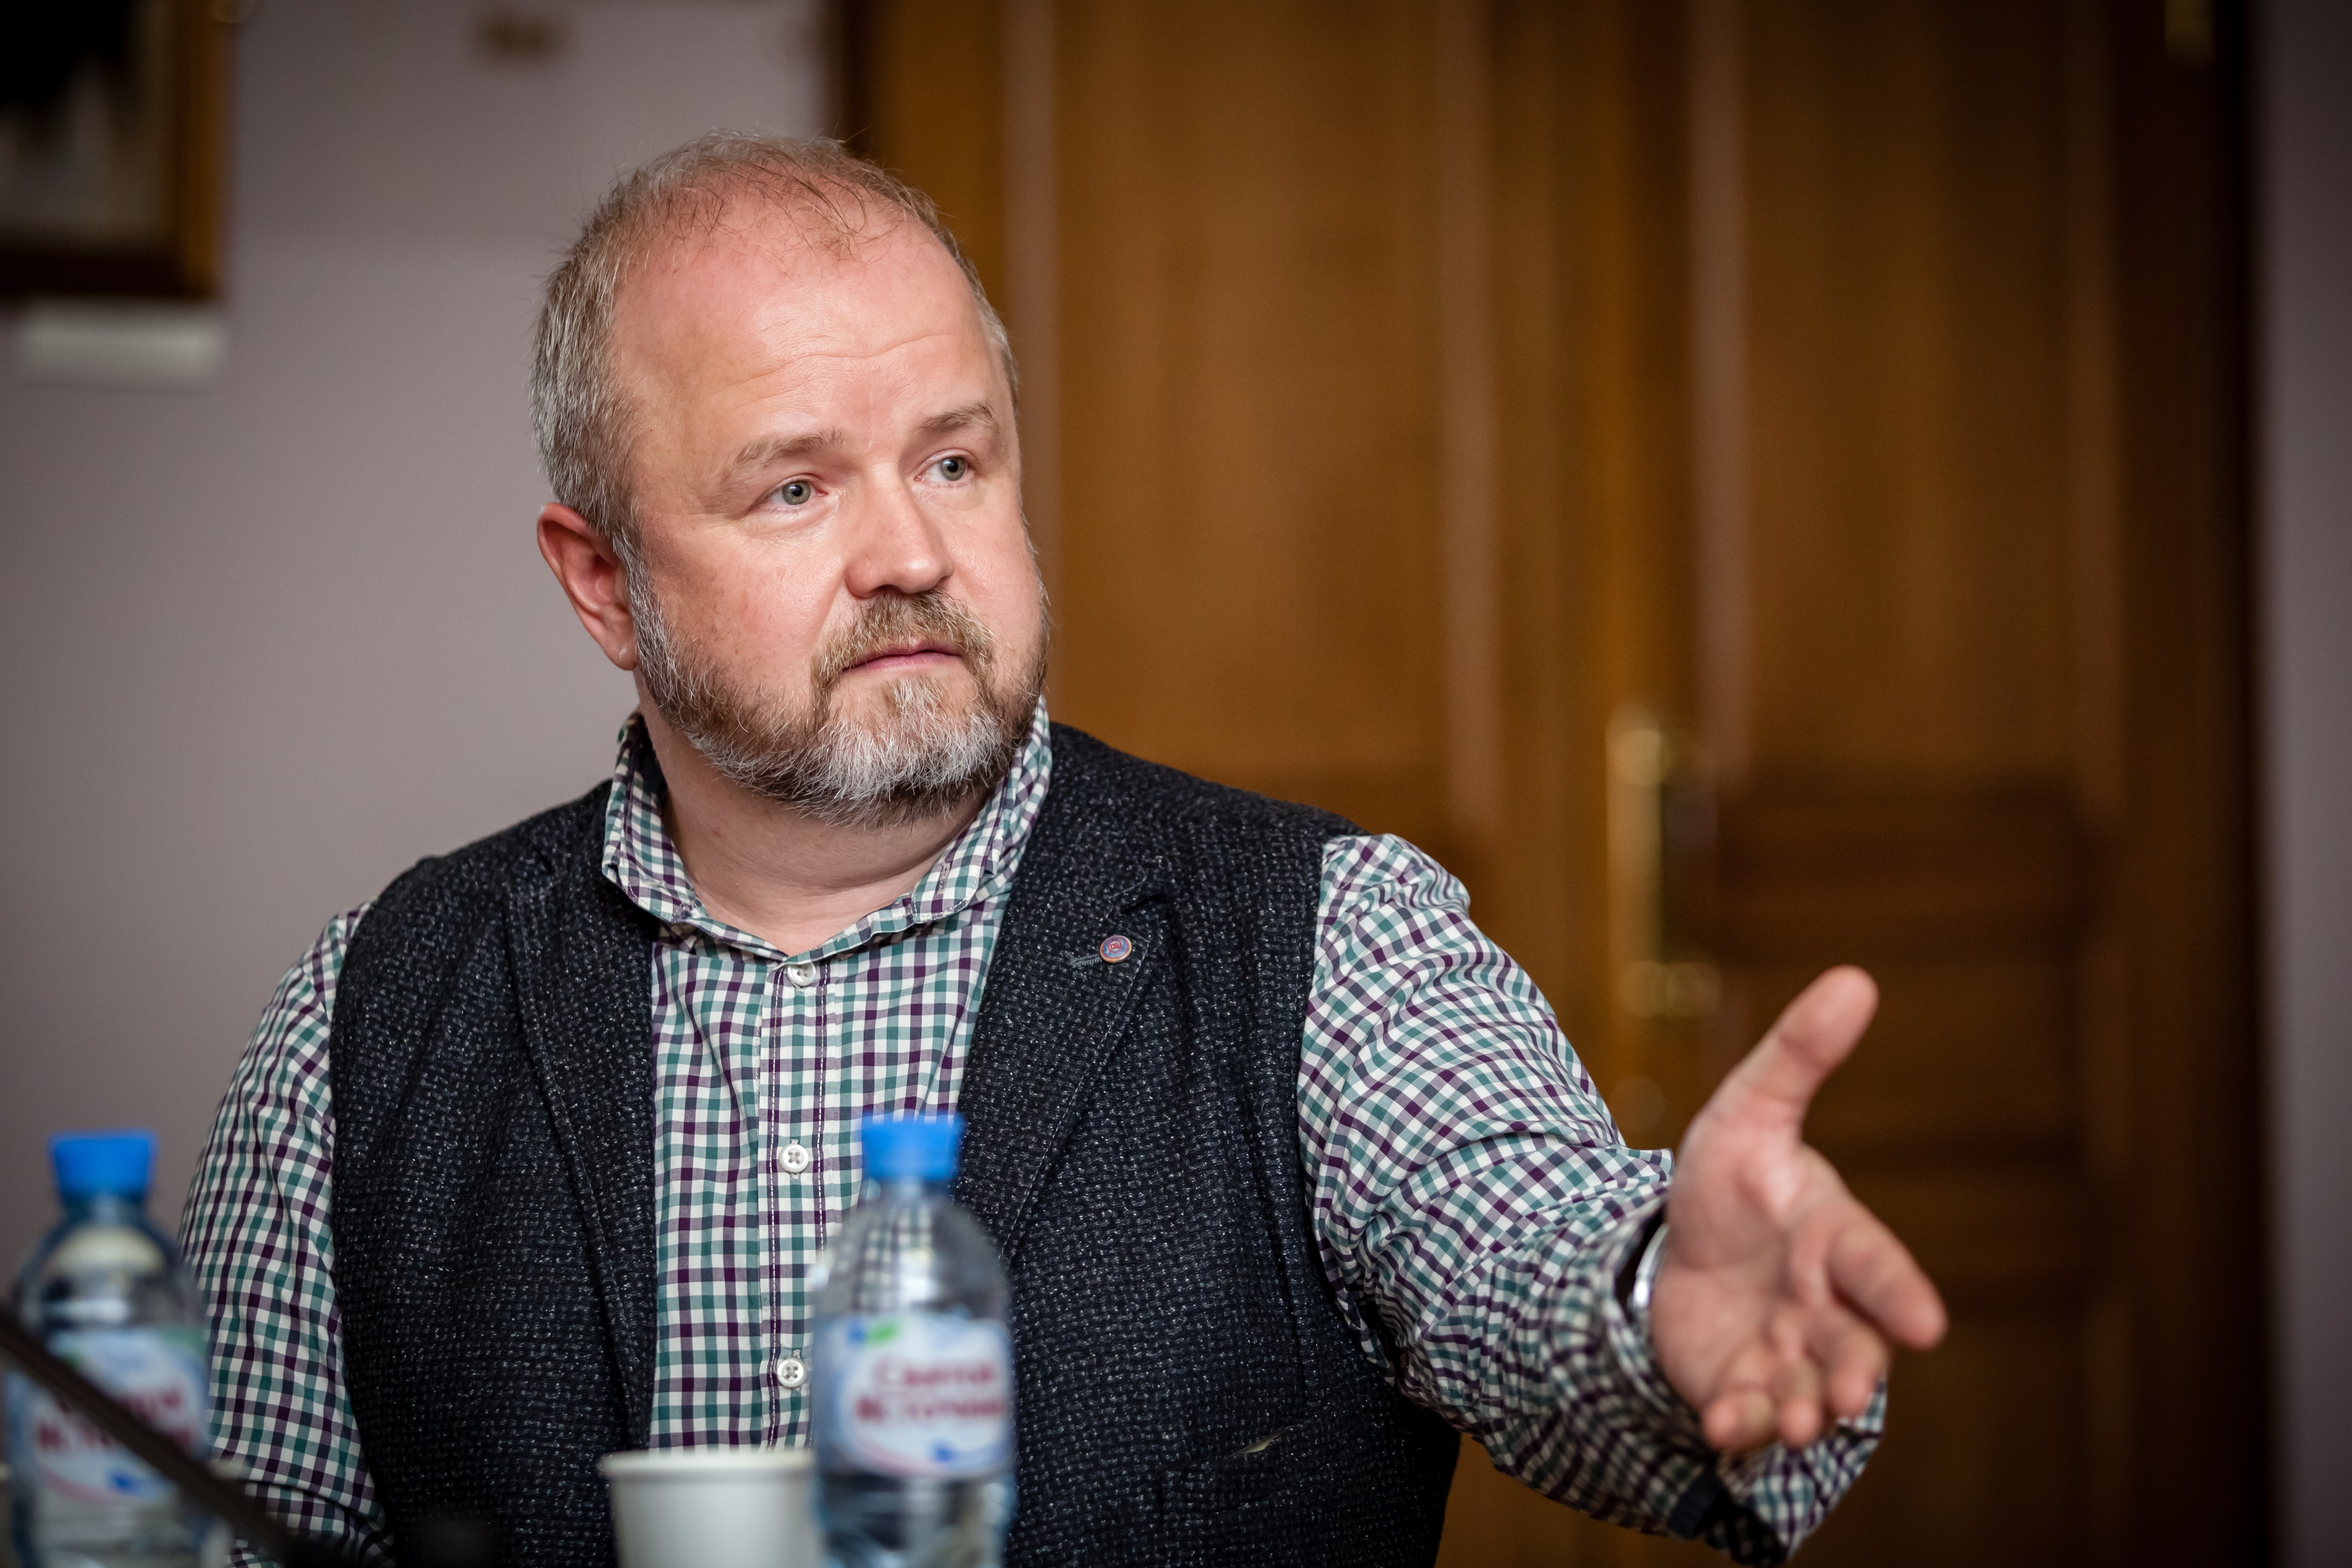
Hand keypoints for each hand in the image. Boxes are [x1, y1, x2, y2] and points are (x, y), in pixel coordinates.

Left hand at [1649, 966, 1947, 1451]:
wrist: (1678, 1247)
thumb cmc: (1734, 1180)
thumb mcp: (1750, 1111)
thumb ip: (1799, 1056)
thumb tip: (1855, 978)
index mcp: (1837, 1240)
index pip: (1877, 1267)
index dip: (1899, 1294)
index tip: (1926, 1324)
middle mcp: (1826, 1309)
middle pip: (1855, 1348)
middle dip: (1852, 1374)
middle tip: (1843, 1396)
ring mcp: (1789, 1356)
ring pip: (1809, 1395)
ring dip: (1800, 1411)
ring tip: (1788, 1422)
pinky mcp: (1744, 1388)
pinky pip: (1750, 1415)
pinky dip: (1741, 1425)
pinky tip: (1721, 1427)